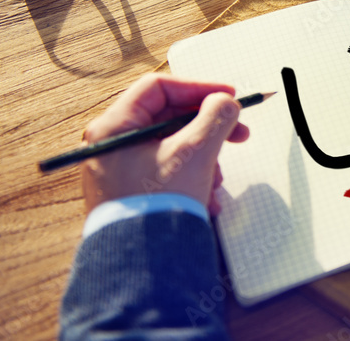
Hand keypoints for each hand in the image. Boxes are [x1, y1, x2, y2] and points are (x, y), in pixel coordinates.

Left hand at [80, 73, 249, 215]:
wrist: (142, 263)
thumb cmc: (157, 205)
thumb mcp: (195, 152)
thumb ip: (215, 117)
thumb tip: (225, 102)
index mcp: (114, 127)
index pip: (159, 88)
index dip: (198, 87)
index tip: (227, 97)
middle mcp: (111, 145)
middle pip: (168, 118)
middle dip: (208, 128)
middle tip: (238, 133)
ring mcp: (120, 170)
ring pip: (172, 145)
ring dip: (204, 156)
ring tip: (217, 179)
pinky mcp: (131, 191)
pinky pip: (167, 170)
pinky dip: (192, 176)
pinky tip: (207, 196)